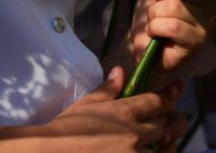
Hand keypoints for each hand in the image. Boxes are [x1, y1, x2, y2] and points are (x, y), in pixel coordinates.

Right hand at [45, 66, 172, 151]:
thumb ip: (107, 89)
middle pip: (161, 126)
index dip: (162, 102)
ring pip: (160, 149)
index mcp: (123, 111)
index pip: (156, 102)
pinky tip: (137, 152)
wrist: (53, 151)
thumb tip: (120, 71)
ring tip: (143, 144)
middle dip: (158, 125)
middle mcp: (133, 132)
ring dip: (155, 146)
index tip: (160, 105)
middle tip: (150, 126)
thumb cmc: (65, 128)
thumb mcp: (85, 104)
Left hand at [130, 0, 215, 79]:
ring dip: (154, 15)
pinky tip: (155, 33)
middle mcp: (209, 1)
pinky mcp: (198, 40)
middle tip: (156, 9)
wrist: (139, 42)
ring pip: (173, 6)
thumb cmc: (150, 12)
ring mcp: (205, 22)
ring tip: (155, 23)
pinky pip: (174, 26)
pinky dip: (156, 28)